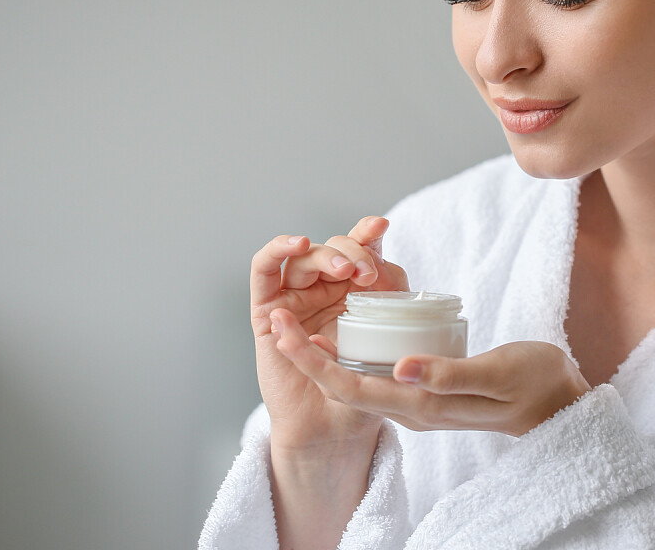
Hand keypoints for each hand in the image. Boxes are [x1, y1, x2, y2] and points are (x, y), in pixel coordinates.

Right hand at [250, 216, 409, 450]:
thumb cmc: (364, 389)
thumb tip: (391, 269)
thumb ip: (388, 305)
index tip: (382, 227)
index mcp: (353, 292)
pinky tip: (298, 244)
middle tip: (369, 274)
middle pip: (332, 249)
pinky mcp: (266, 311)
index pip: (359, 250)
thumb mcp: (386, 344)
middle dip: (353, 252)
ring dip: (325, 255)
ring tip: (346, 270)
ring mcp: (293, 298)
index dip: (367, 233)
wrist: (334, 427)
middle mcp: (323, 290)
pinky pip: (263, 271)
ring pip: (303, 256)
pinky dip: (277, 250)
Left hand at [273, 318, 589, 436]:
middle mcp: (415, 410)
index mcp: (424, 407)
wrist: (565, 404)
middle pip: (347, 386)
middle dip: (306, 359)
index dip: (313, 364)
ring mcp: (422, 402)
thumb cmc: (538, 384)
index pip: (353, 389)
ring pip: (360, 381)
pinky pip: (380, 375)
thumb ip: (449, 374)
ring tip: (296, 323)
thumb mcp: (498, 374)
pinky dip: (355, 353)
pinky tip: (348, 329)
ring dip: (325, 356)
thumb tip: (402, 367)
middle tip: (273, 322)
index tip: (280, 332)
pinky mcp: (430, 391)